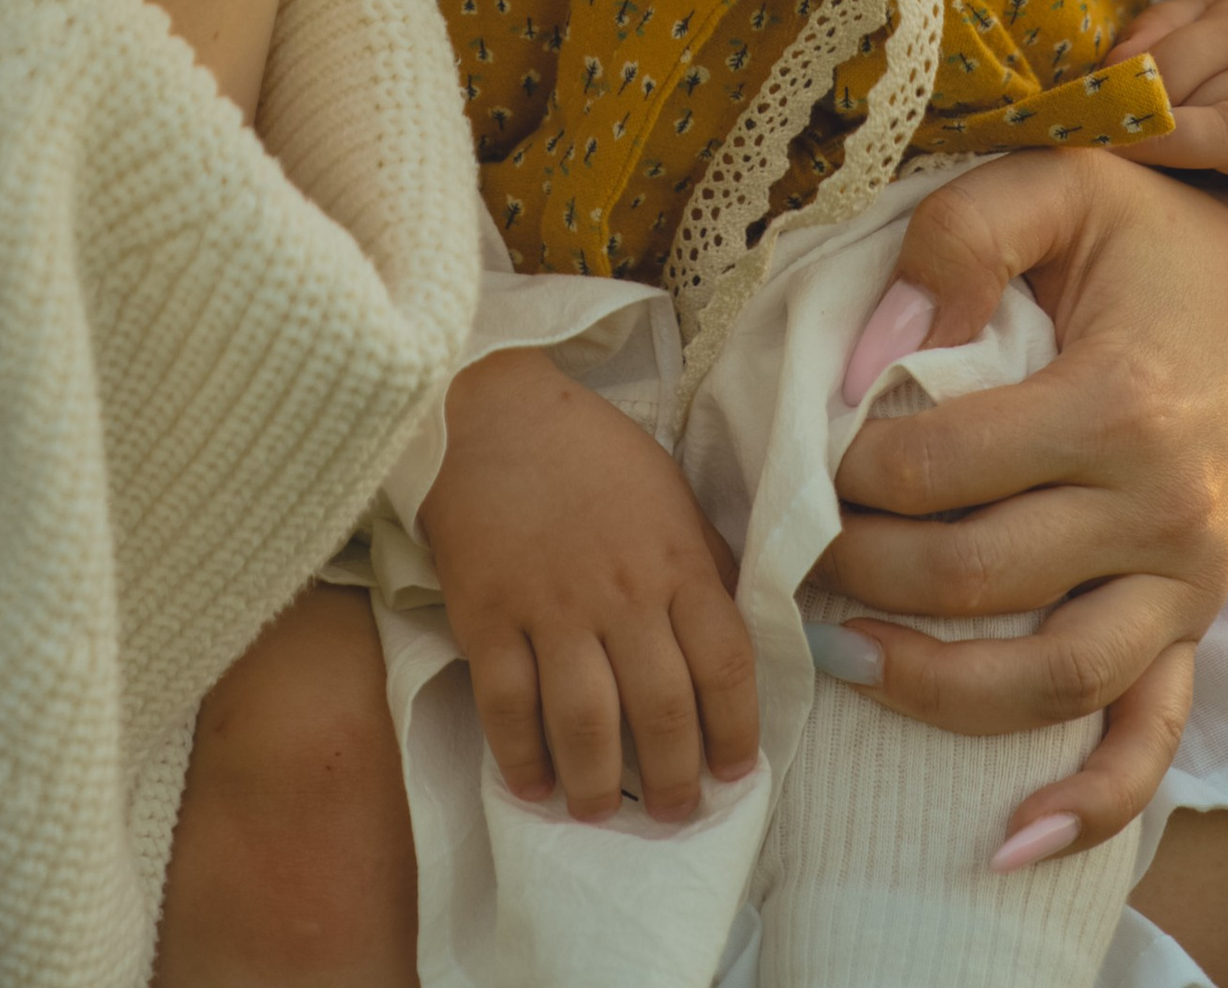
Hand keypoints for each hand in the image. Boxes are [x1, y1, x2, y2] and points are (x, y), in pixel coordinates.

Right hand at [421, 346, 760, 824]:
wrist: (494, 415)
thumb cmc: (593, 456)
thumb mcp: (672, 496)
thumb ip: (703, 566)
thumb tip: (732, 639)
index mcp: (677, 560)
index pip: (727, 663)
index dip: (738, 731)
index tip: (736, 772)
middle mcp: (623, 592)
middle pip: (663, 709)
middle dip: (675, 778)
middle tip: (675, 812)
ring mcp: (552, 607)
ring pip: (587, 723)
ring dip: (600, 785)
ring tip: (604, 812)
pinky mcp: (489, 615)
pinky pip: (508, 706)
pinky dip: (522, 757)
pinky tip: (534, 786)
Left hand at [816, 152, 1227, 851]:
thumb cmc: (1158, 233)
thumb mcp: (1065, 184)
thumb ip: (959, 239)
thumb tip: (869, 354)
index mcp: (1121, 403)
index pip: (942, 469)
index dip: (849, 465)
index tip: (804, 444)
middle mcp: (1165, 510)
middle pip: (979, 578)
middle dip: (863, 569)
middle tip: (794, 544)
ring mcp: (1190, 581)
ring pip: (1056, 679)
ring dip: (936, 687)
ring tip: (842, 656)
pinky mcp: (1200, 621)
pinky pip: (1153, 737)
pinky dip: (1089, 802)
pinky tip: (1009, 837)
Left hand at [1105, 0, 1227, 316]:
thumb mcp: (1222, 7)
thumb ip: (1163, 27)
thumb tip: (1112, 69)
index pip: (1173, 63)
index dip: (1123, 94)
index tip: (1079, 119)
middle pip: (1203, 104)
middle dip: (1152, 131)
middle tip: (1102, 154)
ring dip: (1192, 164)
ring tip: (1148, 196)